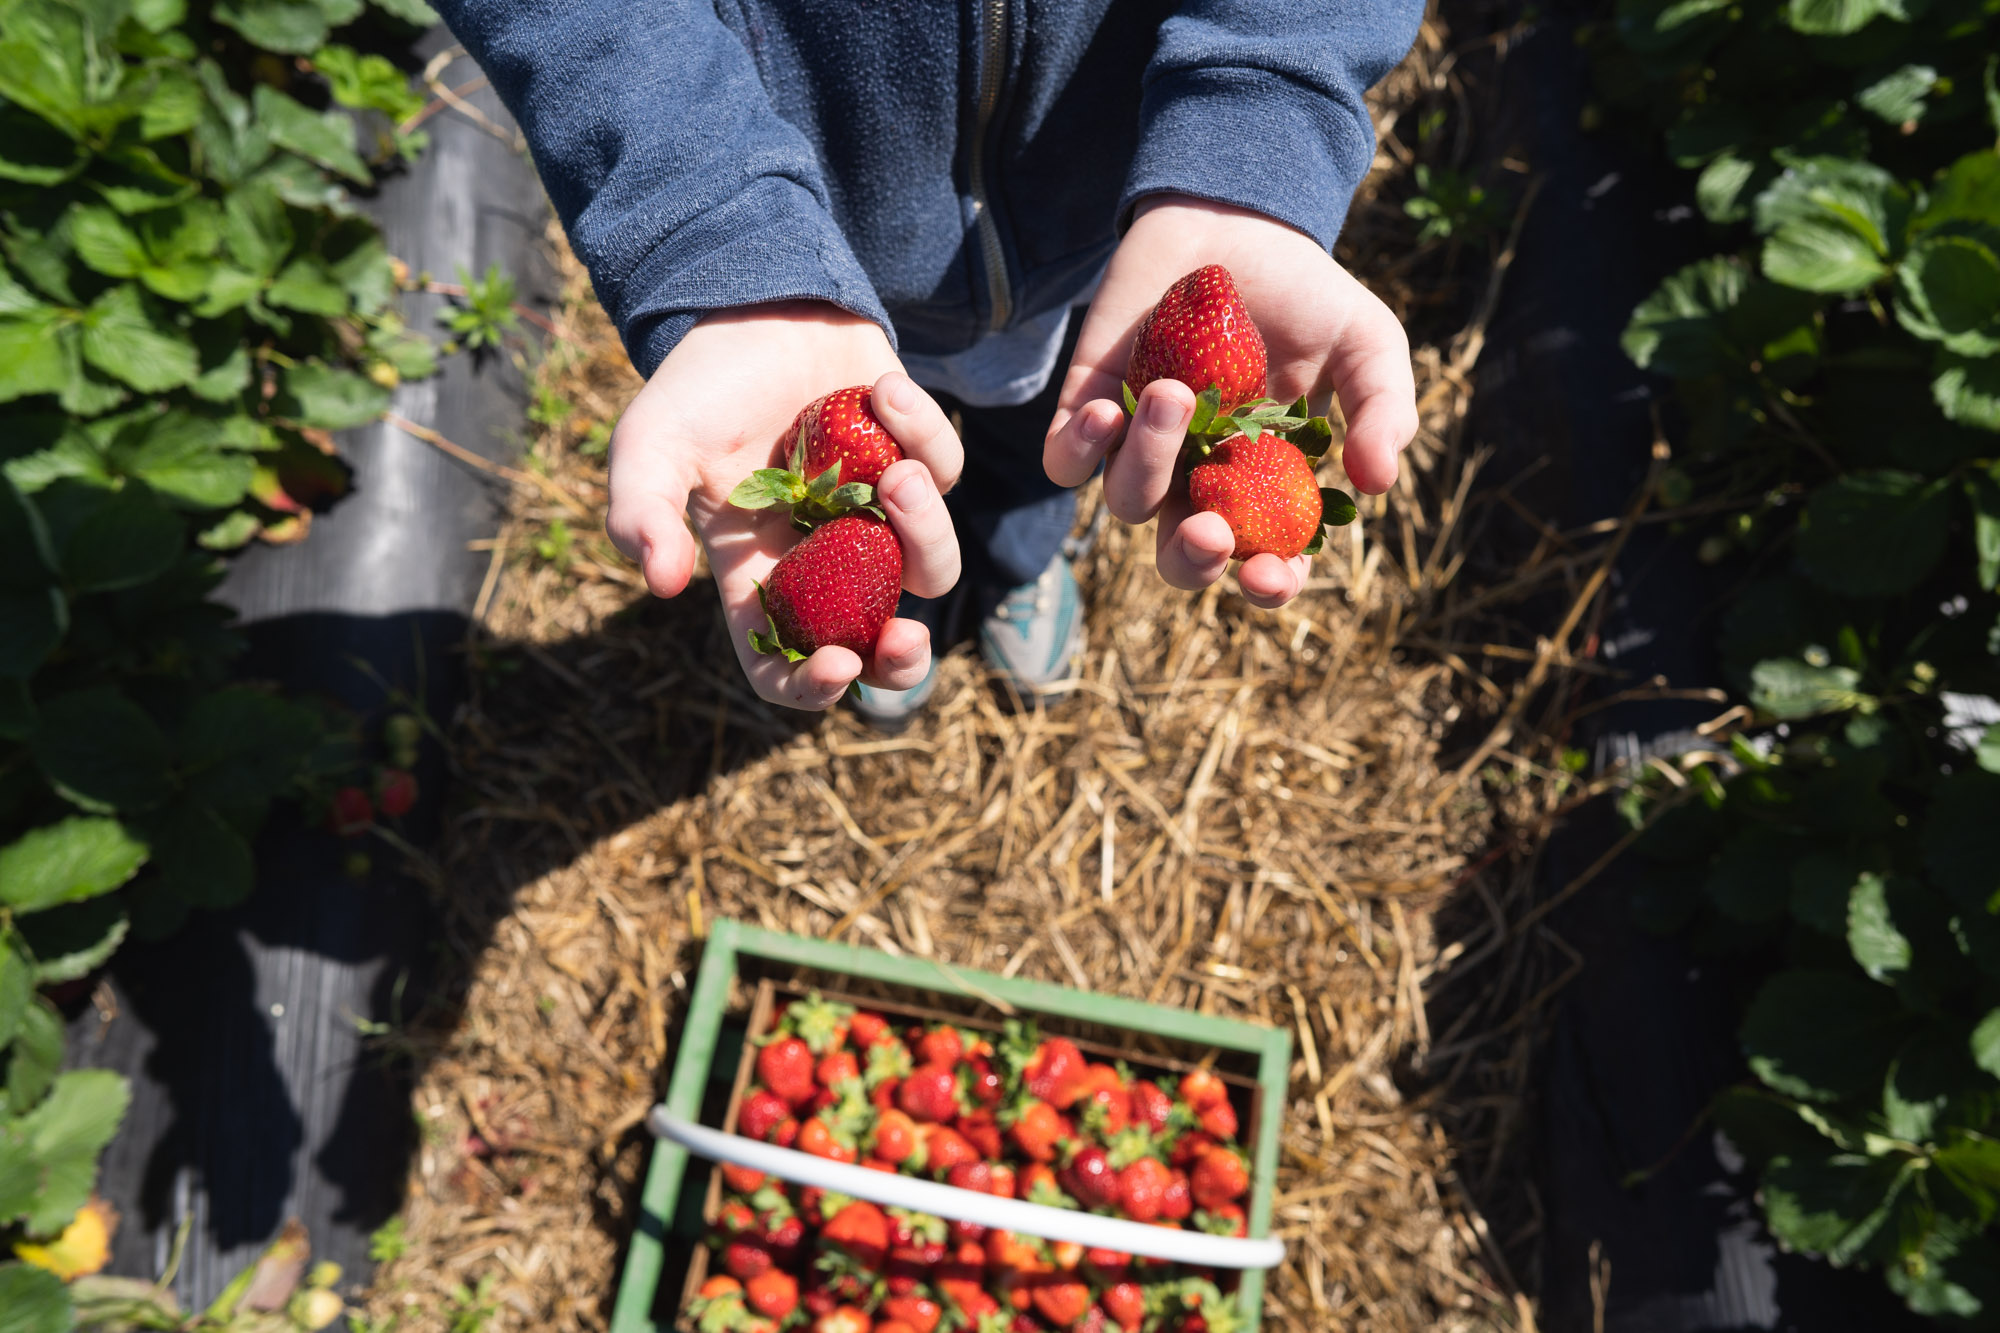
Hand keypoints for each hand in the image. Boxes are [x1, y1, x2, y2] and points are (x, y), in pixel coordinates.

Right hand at [607, 302, 963, 709]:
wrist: (754, 307)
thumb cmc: (697, 387)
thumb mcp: (649, 444)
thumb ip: (640, 511)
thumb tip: (660, 583)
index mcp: (760, 574)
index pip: (785, 662)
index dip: (810, 687)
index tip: (835, 668)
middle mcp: (824, 559)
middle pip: (877, 642)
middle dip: (901, 661)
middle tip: (908, 639)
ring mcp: (876, 516)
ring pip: (929, 565)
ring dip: (924, 529)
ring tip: (897, 475)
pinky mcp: (916, 461)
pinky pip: (943, 473)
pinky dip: (921, 433)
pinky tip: (879, 389)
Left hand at [1044, 195, 1418, 608]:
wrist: (1234, 219)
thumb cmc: (1305, 295)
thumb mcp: (1367, 344)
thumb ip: (1384, 410)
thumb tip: (1377, 483)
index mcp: (1266, 486)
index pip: (1263, 564)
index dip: (1268, 586)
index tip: (1270, 574)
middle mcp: (1199, 479)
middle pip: (1182, 559)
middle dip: (1193, 560)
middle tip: (1210, 528)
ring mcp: (1141, 447)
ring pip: (1128, 501)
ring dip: (1149, 460)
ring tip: (1176, 392)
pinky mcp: (1088, 408)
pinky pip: (1066, 462)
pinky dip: (1080, 449)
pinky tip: (1106, 411)